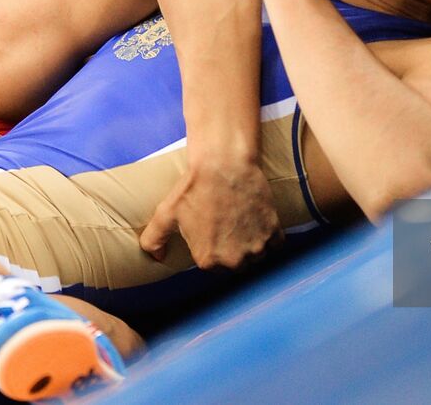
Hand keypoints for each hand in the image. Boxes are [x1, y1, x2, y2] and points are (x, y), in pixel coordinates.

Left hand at [138, 159, 284, 269]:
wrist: (224, 163)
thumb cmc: (194, 187)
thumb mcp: (166, 213)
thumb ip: (154, 240)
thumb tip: (156, 258)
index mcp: (208, 260)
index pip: (214, 266)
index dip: (214, 250)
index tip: (214, 235)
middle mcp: (234, 259)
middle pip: (238, 264)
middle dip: (235, 251)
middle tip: (230, 229)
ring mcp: (256, 246)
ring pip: (258, 255)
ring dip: (253, 245)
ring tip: (245, 225)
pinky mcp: (273, 230)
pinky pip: (276, 243)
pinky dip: (271, 235)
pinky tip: (260, 221)